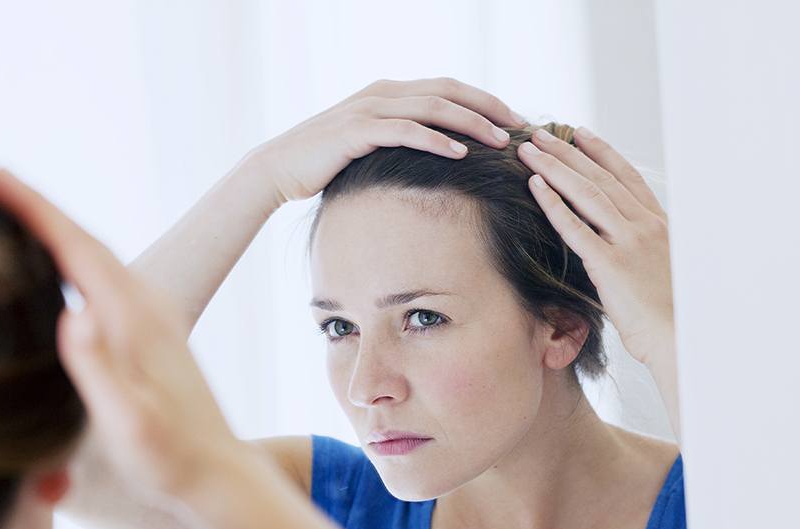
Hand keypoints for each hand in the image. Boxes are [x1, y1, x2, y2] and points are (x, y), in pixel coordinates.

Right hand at [0, 163, 251, 505]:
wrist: (220, 475)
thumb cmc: (170, 458)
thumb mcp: (129, 422)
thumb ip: (99, 368)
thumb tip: (71, 312)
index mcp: (133, 314)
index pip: (73, 243)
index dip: (29, 206)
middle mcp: (146, 303)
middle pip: (81, 238)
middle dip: (32, 204)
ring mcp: (150, 315)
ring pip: (92, 255)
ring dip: (50, 226)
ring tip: (4, 207)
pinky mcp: (150, 332)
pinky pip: (98, 278)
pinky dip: (67, 257)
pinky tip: (51, 265)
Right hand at [253, 76, 525, 202]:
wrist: (279, 168)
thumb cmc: (328, 163)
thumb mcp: (371, 146)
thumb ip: (401, 140)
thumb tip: (440, 156)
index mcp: (391, 93)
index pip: (448, 88)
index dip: (484, 100)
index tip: (515, 121)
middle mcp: (384, 93)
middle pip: (448, 91)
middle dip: (488, 106)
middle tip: (520, 127)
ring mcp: (369, 110)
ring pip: (432, 107)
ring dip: (470, 122)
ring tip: (499, 141)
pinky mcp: (356, 132)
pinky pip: (404, 131)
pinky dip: (435, 140)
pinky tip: (459, 154)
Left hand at [518, 126, 672, 366]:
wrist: (682, 337)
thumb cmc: (673, 317)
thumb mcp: (663, 274)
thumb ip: (642, 255)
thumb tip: (624, 255)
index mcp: (659, 225)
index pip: (627, 177)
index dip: (602, 152)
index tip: (580, 133)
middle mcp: (644, 226)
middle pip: (600, 178)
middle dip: (567, 152)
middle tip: (540, 133)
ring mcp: (628, 242)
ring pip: (586, 193)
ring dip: (554, 167)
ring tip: (528, 149)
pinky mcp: (610, 264)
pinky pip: (575, 227)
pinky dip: (552, 203)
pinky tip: (534, 186)